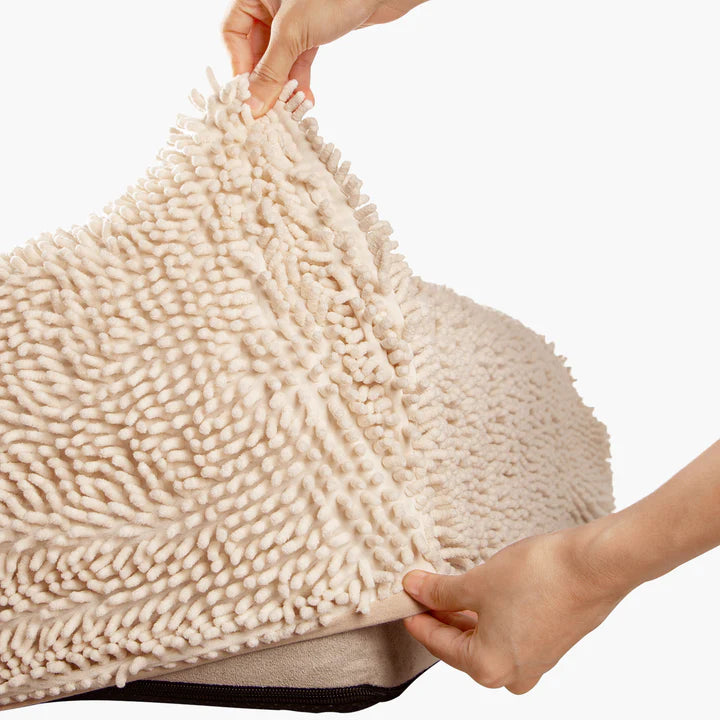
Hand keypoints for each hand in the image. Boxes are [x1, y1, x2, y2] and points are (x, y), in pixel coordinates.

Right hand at [222, 0, 426, 116]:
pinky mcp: (314, 29)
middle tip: (269, 111)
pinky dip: (301, 79)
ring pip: (279, 58)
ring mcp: (293, 18)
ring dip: (284, 85)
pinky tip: (306, 99)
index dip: (239, 66)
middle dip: (265, 81)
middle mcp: (271, 4)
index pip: (233, 34)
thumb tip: (252, 105)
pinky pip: (299, 58)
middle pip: (256, 50)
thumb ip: (270, 70)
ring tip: (291, 108)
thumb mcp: (293, 33)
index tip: (248, 97)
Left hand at [402, 528, 628, 693]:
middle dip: (440, 617)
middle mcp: (512, 675)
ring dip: (464, 617)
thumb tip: (413, 589)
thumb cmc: (536, 577)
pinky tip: (479, 596)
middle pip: (461, 646)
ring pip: (485, 640)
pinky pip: (507, 634)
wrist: (593, 567)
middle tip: (421, 592)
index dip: (417, 619)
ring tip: (446, 590)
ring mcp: (534, 662)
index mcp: (488, 668)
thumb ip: (440, 591)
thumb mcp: (476, 583)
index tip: (403, 602)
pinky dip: (488, 617)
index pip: (438, 644)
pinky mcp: (550, 644)